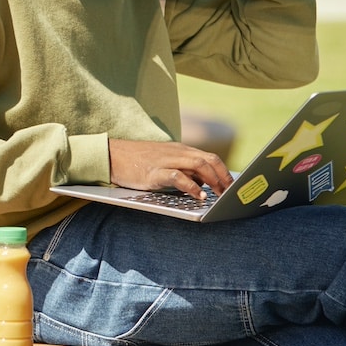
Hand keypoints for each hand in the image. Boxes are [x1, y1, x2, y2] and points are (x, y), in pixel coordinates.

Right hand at [107, 139, 233, 200]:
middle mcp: (177, 152)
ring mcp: (166, 161)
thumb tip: (203, 184)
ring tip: (220, 195)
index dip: (224, 173)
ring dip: (214, 181)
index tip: (233, 188)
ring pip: (198, 164)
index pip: (210, 158)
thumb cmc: (138, 161)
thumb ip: (184, 169)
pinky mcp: (154, 171)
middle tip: (231, 194)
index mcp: (180, 150)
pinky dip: (191, 186)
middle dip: (224, 178)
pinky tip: (199, 196)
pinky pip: (178, 176)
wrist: (112, 155)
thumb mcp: (164, 162)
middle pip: (209, 160)